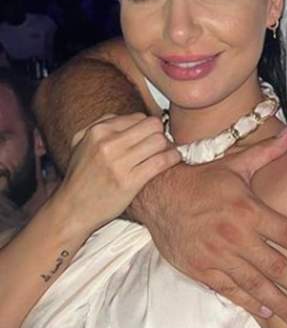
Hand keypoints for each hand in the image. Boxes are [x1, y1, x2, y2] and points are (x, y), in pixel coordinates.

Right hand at [55, 113, 180, 236]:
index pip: (139, 117)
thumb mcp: (80, 143)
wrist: (73, 209)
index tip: (151, 136)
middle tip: (162, 145)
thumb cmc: (80, 177)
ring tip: (167, 153)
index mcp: (98, 131)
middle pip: (153, 126)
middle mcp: (107, 144)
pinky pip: (161, 161)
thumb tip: (130, 117)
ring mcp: (118, 163)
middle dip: (160, 134)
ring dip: (168, 146)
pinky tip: (173, 160)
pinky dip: (173, 158)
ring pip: (160, 141)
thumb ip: (102, 124)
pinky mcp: (130, 182)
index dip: (148, 127)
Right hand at [131, 126, 286, 325]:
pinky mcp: (203, 270)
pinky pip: (231, 290)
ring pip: (256, 285)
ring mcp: (219, 257)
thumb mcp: (234, 163)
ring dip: (281, 303)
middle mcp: (236, 236)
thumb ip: (266, 152)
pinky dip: (250, 303)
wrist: (158, 196)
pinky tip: (268, 312)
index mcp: (248, 210)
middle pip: (277, 267)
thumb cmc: (201, 179)